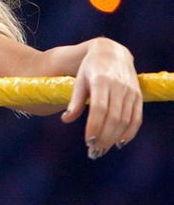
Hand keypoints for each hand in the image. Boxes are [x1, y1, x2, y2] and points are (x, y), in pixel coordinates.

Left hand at [60, 37, 141, 158]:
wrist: (111, 53)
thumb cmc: (89, 69)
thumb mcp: (78, 81)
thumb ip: (74, 101)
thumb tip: (66, 120)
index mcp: (101, 81)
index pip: (100, 108)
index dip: (95, 126)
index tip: (88, 141)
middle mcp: (119, 86)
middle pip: (114, 117)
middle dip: (104, 137)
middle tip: (93, 151)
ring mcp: (130, 91)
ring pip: (125, 120)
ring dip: (114, 138)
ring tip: (101, 150)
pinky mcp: (138, 96)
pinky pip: (137, 118)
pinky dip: (130, 133)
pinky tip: (119, 143)